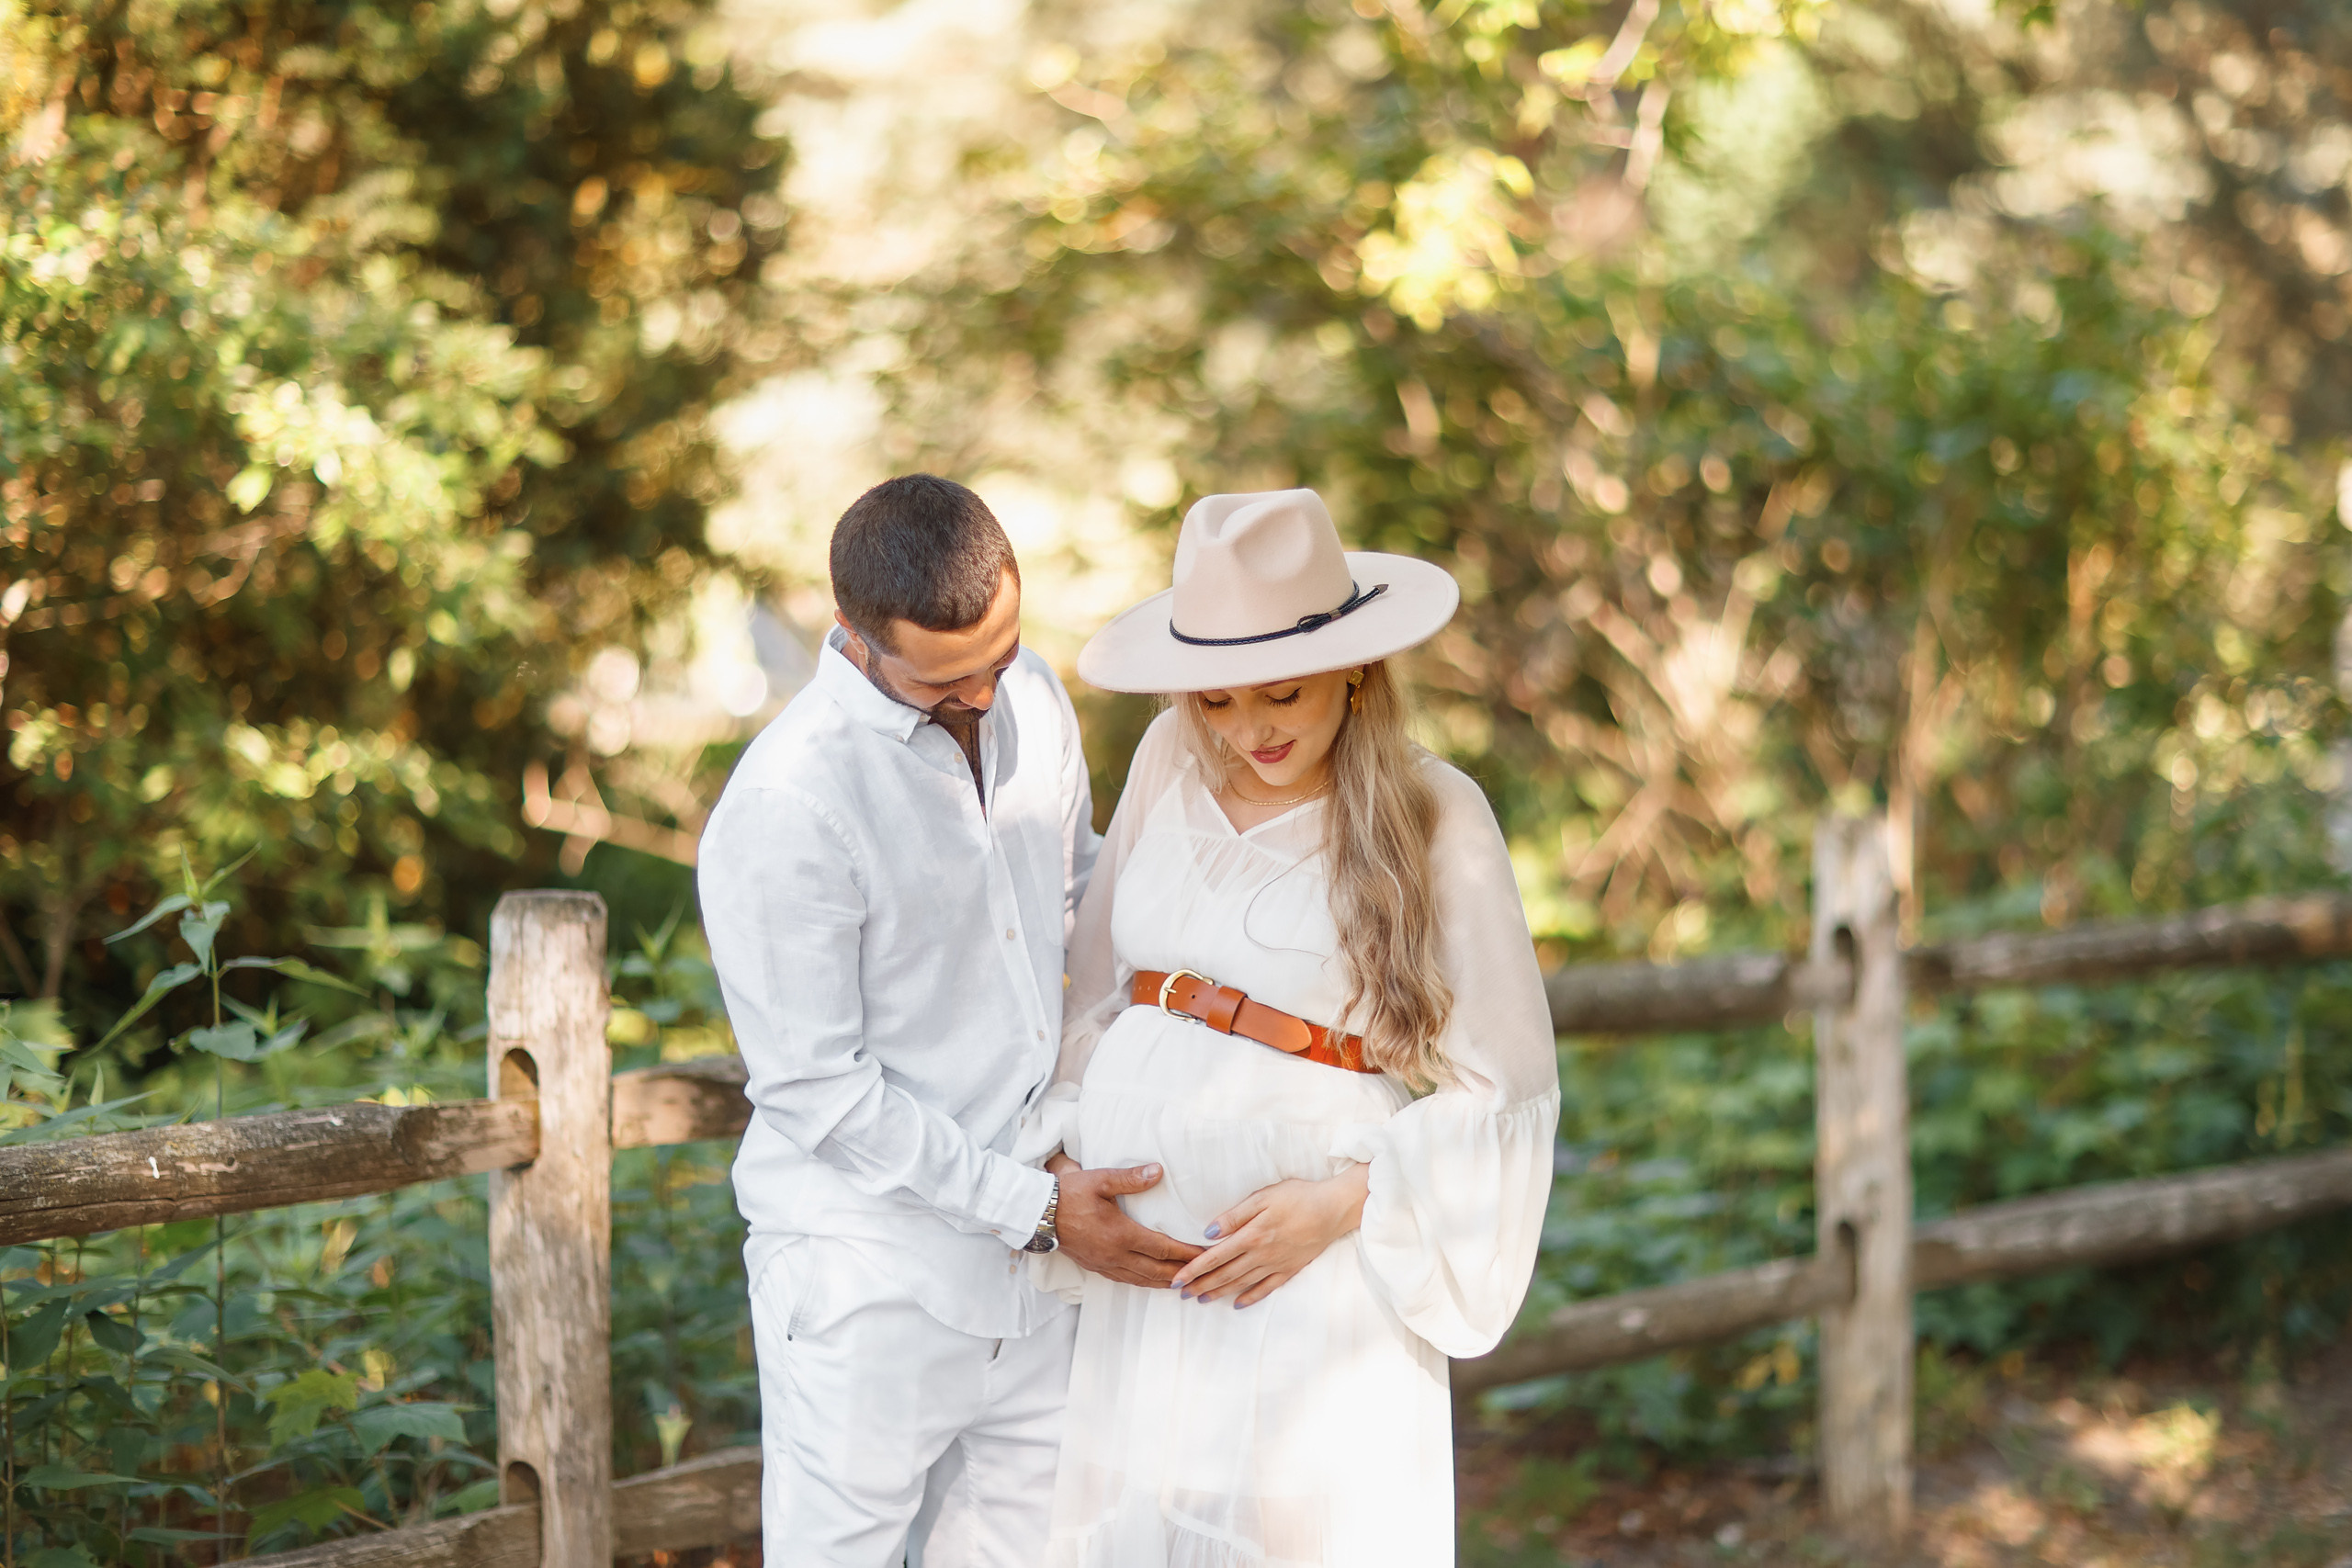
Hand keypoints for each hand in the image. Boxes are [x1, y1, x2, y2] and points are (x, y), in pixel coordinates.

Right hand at [1047, 1152, 1203, 1287]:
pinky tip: (1150, 1281)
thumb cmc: (1068, 1194)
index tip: (1205, 1254)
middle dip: (1182, 1273)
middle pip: (1156, 1270)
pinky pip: (1125, 1280)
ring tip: (1184, 1284)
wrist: (1037, 1214)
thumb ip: (1131, 1179)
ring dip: (1164, 1283)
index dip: (1185, 1253)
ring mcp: (1104, 1264)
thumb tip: (1158, 1172)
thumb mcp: (1100, 1180)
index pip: (1161, 1248)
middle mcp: (1115, 1255)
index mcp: (1120, 1234)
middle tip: (1203, 1274)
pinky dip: (1143, 1283)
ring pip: (1141, 1280)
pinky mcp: (1094, 1267)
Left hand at [1170, 1164, 1370, 1307]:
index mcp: (1252, 1235)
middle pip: (1225, 1274)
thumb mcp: (1264, 1197)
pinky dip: (1251, 1298)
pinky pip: (1266, 1288)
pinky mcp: (1290, 1269)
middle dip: (1201, 1285)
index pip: (1215, 1256)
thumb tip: (1209, 1231)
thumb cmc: (1298, 1196)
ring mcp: (1276, 1265)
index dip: (1194, 1269)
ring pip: (1242, 1283)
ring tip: (1201, 1300)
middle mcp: (1261, 1255)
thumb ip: (1235, 1215)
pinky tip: (1238, 1304)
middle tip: (1181, 1294)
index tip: (1176, 1279)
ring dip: (1219, 1293)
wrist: (1334, 1209)